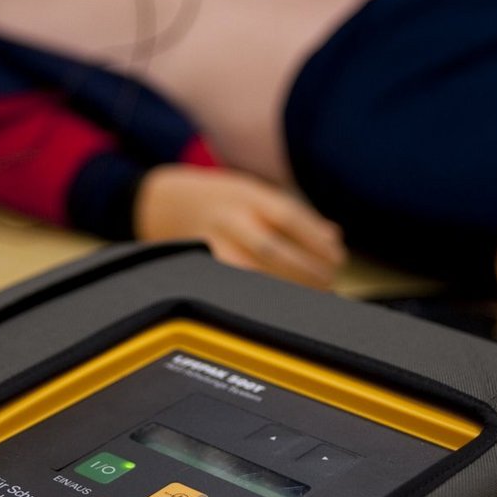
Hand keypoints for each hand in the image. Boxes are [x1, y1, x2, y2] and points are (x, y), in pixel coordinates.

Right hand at [135, 165, 345, 288]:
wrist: (159, 200)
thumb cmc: (216, 197)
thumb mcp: (255, 191)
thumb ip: (293, 214)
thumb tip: (333, 238)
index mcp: (246, 195)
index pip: (288, 217)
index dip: (316, 240)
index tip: (337, 258)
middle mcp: (228, 218)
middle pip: (271, 249)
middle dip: (304, 271)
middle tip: (327, 283)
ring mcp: (210, 242)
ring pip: (250, 273)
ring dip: (284, 289)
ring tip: (309, 298)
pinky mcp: (197, 265)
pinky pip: (230, 285)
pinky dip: (256, 296)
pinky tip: (275, 306)